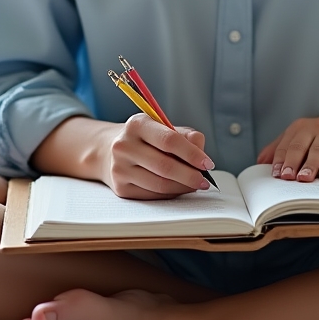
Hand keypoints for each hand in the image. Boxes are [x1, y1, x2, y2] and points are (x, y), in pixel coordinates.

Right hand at [100, 113, 214, 198]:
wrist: (110, 151)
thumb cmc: (146, 139)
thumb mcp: (164, 128)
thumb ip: (186, 136)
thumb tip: (201, 152)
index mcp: (137, 124)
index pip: (169, 140)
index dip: (192, 154)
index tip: (208, 163)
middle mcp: (124, 146)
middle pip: (165, 166)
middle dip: (190, 175)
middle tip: (205, 180)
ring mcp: (119, 168)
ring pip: (160, 184)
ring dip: (183, 187)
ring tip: (195, 184)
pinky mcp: (121, 188)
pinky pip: (153, 195)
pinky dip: (171, 194)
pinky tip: (178, 188)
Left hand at [257, 115, 318, 181]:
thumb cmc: (316, 136)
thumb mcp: (296, 137)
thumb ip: (278, 148)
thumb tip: (260, 162)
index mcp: (302, 128)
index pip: (290, 145)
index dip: (284, 160)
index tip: (279, 175)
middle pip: (312, 148)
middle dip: (306, 164)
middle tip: (300, 179)